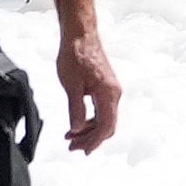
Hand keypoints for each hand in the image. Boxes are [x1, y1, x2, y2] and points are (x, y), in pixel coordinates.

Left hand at [55, 19, 123, 154]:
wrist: (80, 34)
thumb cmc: (76, 55)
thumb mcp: (71, 86)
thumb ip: (76, 110)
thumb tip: (76, 129)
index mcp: (108, 94)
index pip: (105, 127)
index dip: (94, 142)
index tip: (83, 151)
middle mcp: (114, 93)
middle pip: (107, 126)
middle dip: (91, 139)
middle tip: (73, 148)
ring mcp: (111, 90)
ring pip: (104, 119)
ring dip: (89, 130)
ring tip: (71, 138)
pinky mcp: (106, 87)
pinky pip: (102, 110)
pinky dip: (90, 120)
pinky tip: (77, 124)